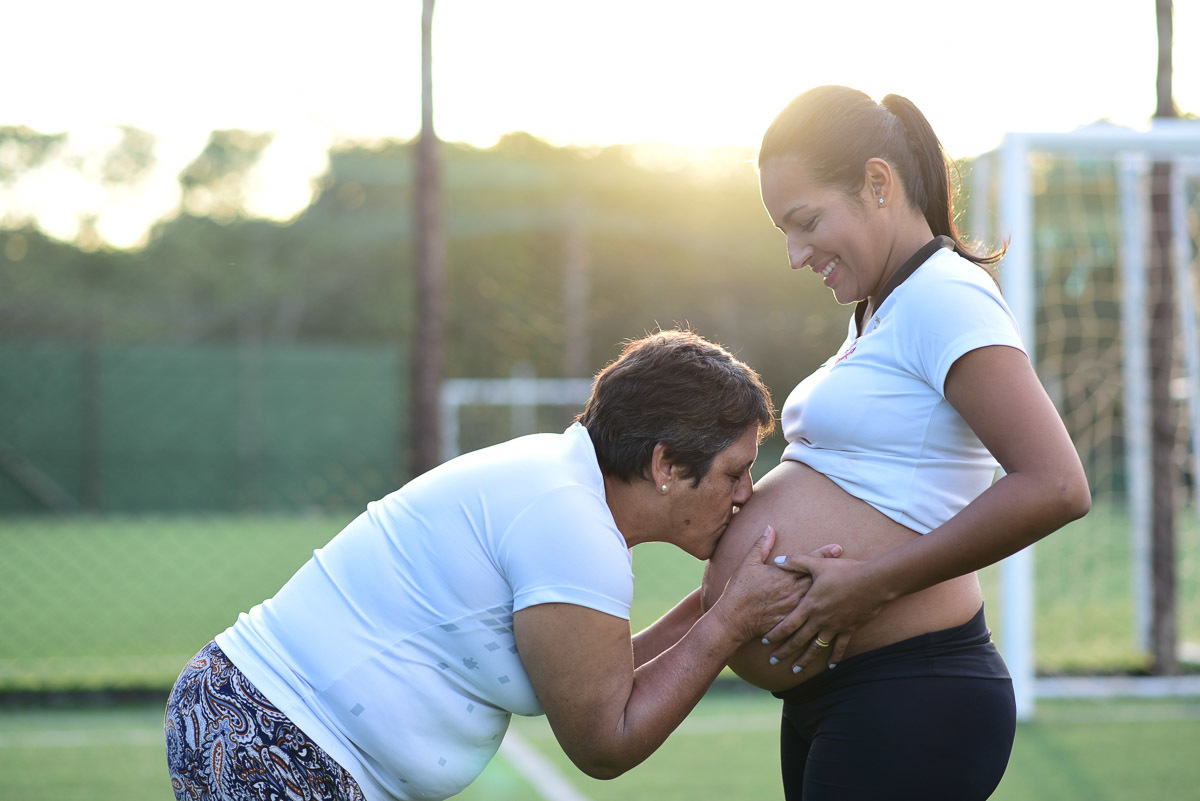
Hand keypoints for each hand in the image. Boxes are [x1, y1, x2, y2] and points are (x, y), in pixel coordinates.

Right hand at [711, 527, 842, 644]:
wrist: (735, 619)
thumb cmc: (739, 591)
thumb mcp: (748, 564)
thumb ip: (761, 545)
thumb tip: (770, 528)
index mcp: (784, 575)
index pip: (808, 562)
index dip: (824, 554)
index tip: (838, 547)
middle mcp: (792, 591)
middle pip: (818, 579)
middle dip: (834, 571)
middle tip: (851, 565)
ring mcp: (794, 607)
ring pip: (818, 598)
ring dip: (832, 592)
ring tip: (847, 587)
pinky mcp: (792, 621)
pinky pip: (811, 617)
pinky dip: (823, 613)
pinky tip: (835, 613)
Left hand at [761, 553, 887, 670]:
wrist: (873, 582)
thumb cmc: (844, 571)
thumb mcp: (817, 564)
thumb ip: (796, 562)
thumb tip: (777, 560)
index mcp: (810, 605)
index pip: (788, 624)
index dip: (775, 633)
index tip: (765, 642)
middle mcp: (820, 620)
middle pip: (798, 640)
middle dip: (784, 652)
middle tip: (772, 662)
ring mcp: (834, 627)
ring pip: (816, 648)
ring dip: (805, 660)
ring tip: (795, 671)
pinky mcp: (848, 630)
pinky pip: (839, 647)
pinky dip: (834, 658)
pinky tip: (830, 667)